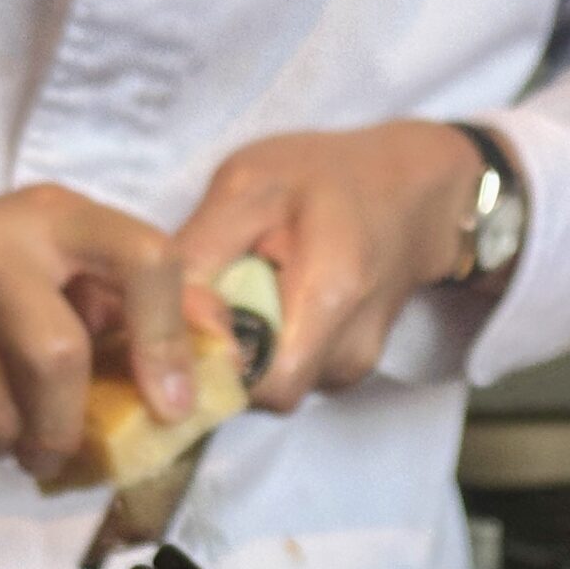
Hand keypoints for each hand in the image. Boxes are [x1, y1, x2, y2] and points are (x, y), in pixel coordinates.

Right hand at [0, 51, 204, 483]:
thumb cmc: (10, 265)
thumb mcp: (78, 257)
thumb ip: (150, 302)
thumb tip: (224, 358)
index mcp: (57, 213)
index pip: (142, 258)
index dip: (166, 340)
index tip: (168, 407)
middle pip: (55, 356)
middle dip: (66, 426)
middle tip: (60, 450)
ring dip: (15, 442)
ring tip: (13, 431)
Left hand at [175, 121, 485, 410]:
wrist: (413, 197)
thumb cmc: (328, 176)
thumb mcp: (250, 183)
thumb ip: (201, 250)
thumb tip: (155, 313)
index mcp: (329, 297)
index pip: (257, 382)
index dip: (213, 362)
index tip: (193, 317)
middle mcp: (347, 352)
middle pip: (260, 393)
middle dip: (222, 358)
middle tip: (211, 300)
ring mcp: (351, 369)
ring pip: (273, 388)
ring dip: (245, 352)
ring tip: (245, 293)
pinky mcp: (348, 372)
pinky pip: (290, 376)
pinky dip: (268, 350)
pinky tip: (270, 303)